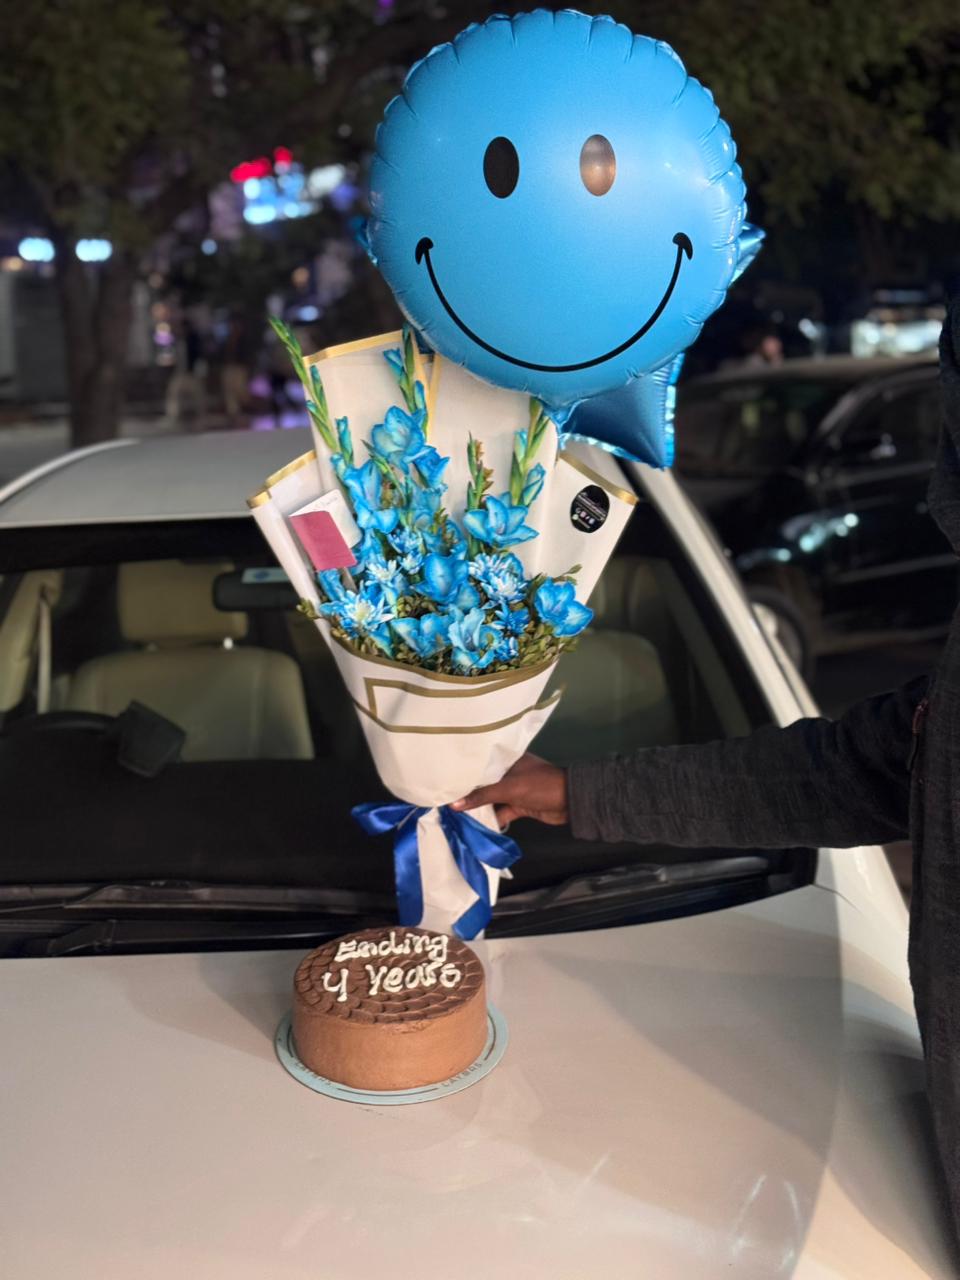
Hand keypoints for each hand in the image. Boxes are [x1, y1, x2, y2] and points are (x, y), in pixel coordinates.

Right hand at [452, 753, 567, 828]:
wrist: (571, 803)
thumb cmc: (540, 786)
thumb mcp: (509, 788)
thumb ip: (482, 796)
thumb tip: (455, 804)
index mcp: (508, 759)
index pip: (482, 763)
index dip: (466, 770)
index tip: (445, 776)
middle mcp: (509, 772)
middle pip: (485, 782)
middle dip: (469, 791)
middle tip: (445, 797)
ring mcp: (514, 790)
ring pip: (492, 798)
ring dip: (479, 806)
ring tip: (455, 812)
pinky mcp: (519, 805)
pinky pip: (501, 812)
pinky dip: (492, 818)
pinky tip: (476, 824)